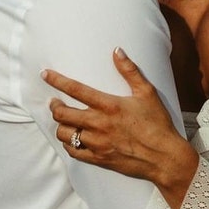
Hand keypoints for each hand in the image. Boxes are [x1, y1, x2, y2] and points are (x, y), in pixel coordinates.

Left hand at [43, 47, 198, 208]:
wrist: (164, 156)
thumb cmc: (157, 123)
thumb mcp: (147, 92)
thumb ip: (130, 70)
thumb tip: (117, 51)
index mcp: (109, 105)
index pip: (76, 89)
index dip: (57, 81)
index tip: (45, 74)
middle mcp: (99, 124)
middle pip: (63, 114)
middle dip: (54, 106)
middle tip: (54, 102)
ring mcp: (96, 143)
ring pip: (65, 134)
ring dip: (60, 125)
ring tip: (63, 119)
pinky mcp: (98, 158)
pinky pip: (73, 152)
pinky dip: (68, 144)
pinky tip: (72, 138)